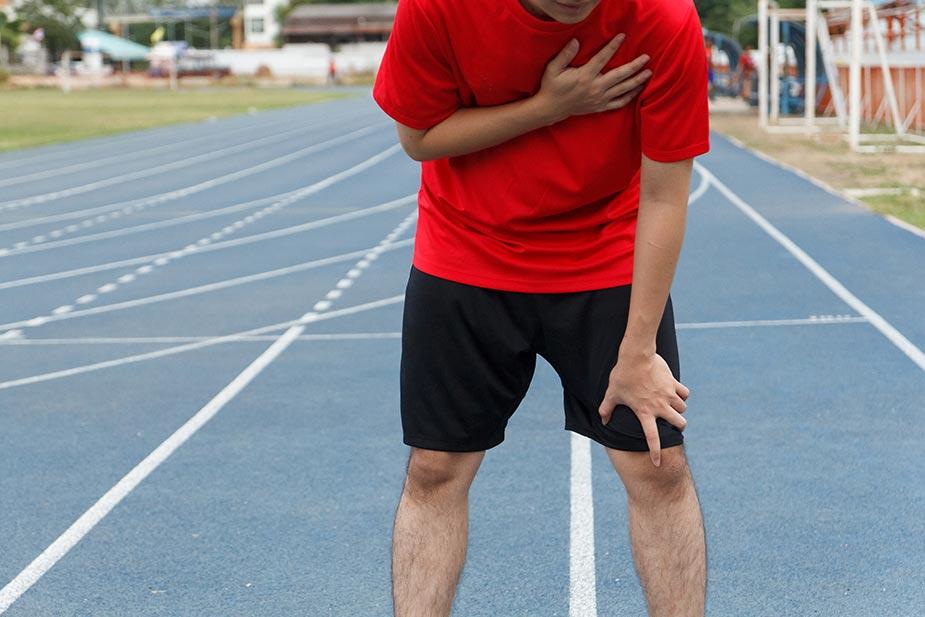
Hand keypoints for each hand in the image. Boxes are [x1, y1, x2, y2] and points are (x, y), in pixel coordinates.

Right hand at [533, 34, 651, 124]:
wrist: (550, 109)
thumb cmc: (551, 87)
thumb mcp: (553, 69)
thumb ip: (565, 55)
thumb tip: (576, 41)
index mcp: (585, 76)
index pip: (603, 58)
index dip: (613, 46)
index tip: (622, 36)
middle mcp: (595, 88)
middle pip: (620, 75)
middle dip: (635, 66)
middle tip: (646, 58)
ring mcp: (599, 99)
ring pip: (623, 89)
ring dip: (637, 81)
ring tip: (648, 73)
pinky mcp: (600, 107)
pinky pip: (619, 103)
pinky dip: (630, 97)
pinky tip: (637, 90)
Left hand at [598, 348, 689, 466]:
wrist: (636, 356)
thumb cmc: (622, 375)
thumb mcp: (612, 393)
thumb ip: (606, 408)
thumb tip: (603, 421)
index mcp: (644, 412)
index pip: (652, 437)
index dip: (656, 452)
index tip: (658, 463)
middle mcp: (660, 406)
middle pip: (680, 424)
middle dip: (679, 426)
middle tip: (673, 423)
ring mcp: (669, 395)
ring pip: (683, 409)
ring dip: (679, 410)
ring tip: (671, 406)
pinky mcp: (674, 383)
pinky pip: (685, 393)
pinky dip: (682, 395)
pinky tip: (675, 392)